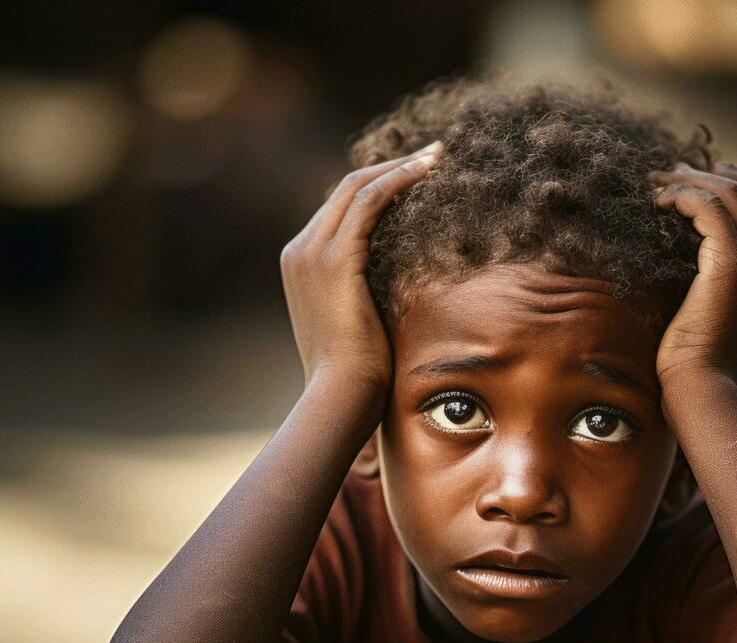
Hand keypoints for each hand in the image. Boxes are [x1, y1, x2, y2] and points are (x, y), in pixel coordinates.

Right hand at [280, 141, 443, 399]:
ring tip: (437, 156)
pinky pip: (368, 202)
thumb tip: (400, 288)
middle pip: (346, 188)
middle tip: (433, 154)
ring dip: (400, 167)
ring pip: (357, 186)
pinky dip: (398, 181)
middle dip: (391, 167)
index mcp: (300, 263)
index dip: (378, 186)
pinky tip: (428, 173)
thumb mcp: (358, 323)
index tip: (415, 177)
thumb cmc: (357, 374)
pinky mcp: (333, 259)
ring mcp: (311, 252)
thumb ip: (366, 294)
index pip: (339, 208)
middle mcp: (299, 250)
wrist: (341, 394)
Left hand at [650, 162, 736, 387]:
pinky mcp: (734, 265)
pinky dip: (683, 196)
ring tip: (658, 183)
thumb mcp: (713, 319)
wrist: (702, 392)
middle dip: (716, 175)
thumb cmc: (695, 368)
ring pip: (733, 194)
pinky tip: (658, 202)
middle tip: (674, 172)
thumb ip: (714, 286)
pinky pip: (710, 208)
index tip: (701, 181)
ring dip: (692, 182)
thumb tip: (686, 261)